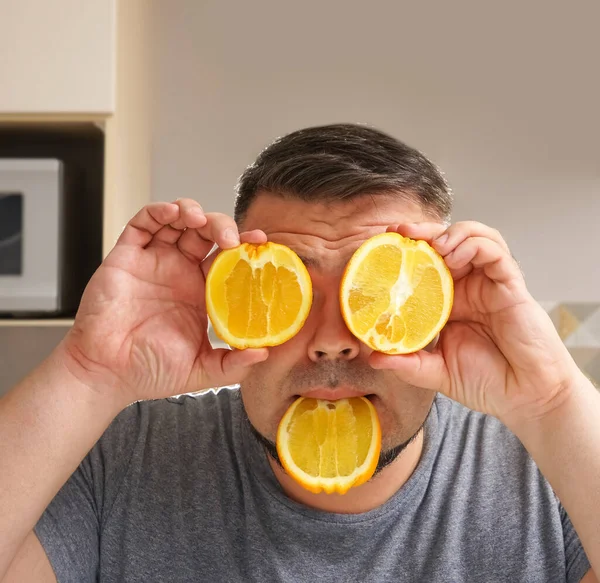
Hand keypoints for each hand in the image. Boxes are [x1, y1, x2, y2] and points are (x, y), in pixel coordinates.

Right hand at [60, 199, 267, 407]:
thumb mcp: (202, 370)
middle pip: (206, 234)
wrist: (107, 374)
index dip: (244, 246)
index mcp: (201, 292)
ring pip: (178, 221)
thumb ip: (234, 364)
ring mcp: (154, 261)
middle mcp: (180, 272)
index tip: (261, 242)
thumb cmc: (150, 371)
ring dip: (193, 211)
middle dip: (222, 226)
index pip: (228, 258)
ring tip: (201, 221)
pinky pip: (143, 223)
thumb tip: (264, 354)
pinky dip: (159, 211)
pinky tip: (173, 214)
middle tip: (231, 238)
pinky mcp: (126, 256)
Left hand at [369, 221, 583, 427]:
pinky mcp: (510, 286)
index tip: (385, 244)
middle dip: (424, 232)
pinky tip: (456, 256)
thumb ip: (407, 364)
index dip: (408, 251)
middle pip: (447, 244)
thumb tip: (373, 358)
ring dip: (452, 233)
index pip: (426, 265)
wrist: (526, 399)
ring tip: (434, 245)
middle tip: (402, 232)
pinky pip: (495, 253)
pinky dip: (475, 245)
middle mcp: (468, 288)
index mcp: (448, 302)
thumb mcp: (436, 373)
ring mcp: (489, 284)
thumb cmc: (487, 383)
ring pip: (474, 238)